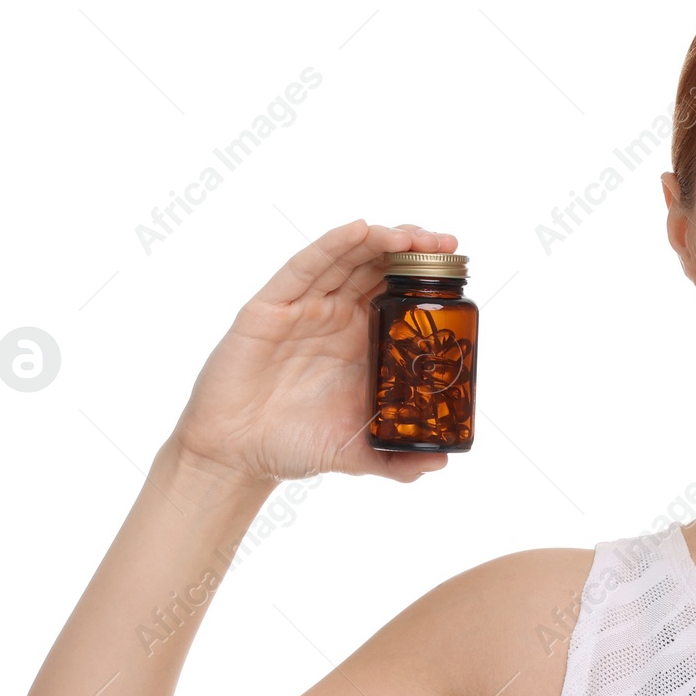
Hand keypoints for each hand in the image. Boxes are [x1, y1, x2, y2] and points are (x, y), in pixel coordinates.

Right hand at [169, 219, 459, 485]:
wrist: (238, 454)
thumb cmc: (293, 445)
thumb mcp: (357, 453)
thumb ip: (398, 462)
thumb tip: (440, 465)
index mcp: (361, 341)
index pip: (397, 294)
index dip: (425, 275)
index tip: (457, 263)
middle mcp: (336, 317)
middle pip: (377, 266)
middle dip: (411, 248)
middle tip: (444, 242)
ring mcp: (304, 309)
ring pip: (346, 260)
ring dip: (378, 240)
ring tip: (410, 235)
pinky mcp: (270, 308)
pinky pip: (304, 269)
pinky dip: (331, 246)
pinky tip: (358, 230)